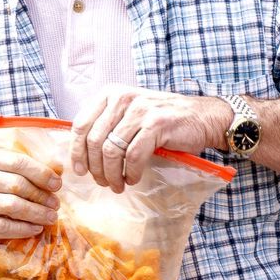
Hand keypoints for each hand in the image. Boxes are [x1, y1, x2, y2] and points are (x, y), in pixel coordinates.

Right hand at [0, 142, 62, 243]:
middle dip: (40, 195)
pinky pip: (2, 227)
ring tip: (51, 217)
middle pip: (15, 184)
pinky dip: (23, 229)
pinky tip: (36, 228)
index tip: (58, 184)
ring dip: (36, 213)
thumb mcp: (5, 165)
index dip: (41, 173)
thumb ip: (30, 162)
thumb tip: (58, 168)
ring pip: (10, 206)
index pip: (17, 161)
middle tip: (56, 204)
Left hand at [72, 86, 232, 191]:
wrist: (203, 117)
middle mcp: (122, 98)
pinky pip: (133, 156)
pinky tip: (133, 179)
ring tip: (117, 185)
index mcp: (110, 94)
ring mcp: (140, 110)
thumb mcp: (130, 113)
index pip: (81, 124)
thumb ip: (107, 124)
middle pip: (94, 140)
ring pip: (112, 150)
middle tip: (102, 182)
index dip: (76, 151)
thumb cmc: (163, 119)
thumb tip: (81, 154)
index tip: (79, 170)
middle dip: (95, 168)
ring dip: (112, 174)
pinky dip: (130, 173)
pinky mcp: (156, 124)